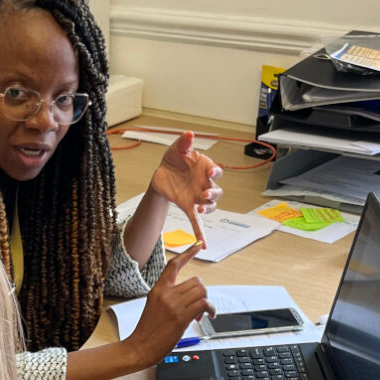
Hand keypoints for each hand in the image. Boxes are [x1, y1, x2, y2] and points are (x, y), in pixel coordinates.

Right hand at [127, 245, 214, 367]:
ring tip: (201, 313)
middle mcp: (166, 294)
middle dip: (202, 292)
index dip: (188, 253)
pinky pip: (204, 304)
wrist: (139, 347)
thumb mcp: (153, 307)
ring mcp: (173, 305)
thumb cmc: (146, 331)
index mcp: (158, 290)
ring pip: (202, 291)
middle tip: (199, 306)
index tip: (197, 245)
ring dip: (207, 301)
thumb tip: (187, 298)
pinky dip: (211, 309)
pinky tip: (208, 316)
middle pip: (195, 281)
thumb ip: (168, 298)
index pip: (174, 265)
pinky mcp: (181, 317)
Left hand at [150, 131, 222, 246]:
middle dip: (213, 193)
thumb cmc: (174, 160)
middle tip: (205, 193)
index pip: (217, 172)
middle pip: (217, 191)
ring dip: (208, 208)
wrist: (162, 173)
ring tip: (200, 207)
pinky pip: (197, 222)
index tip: (210, 172)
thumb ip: (184, 143)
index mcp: (206, 169)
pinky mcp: (188, 207)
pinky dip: (201, 233)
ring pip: (211, 206)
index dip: (215, 172)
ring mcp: (198, 197)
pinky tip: (204, 246)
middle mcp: (205, 184)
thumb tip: (189, 134)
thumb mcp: (177, 149)